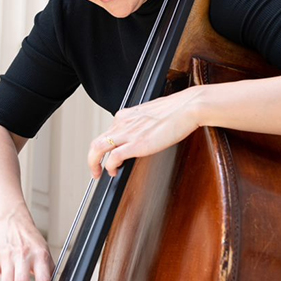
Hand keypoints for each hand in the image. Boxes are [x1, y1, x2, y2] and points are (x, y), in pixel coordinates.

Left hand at [87, 86, 204, 177]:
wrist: (188, 107)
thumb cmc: (177, 111)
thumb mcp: (151, 115)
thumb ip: (141, 125)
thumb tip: (143, 136)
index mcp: (126, 116)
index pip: (107, 133)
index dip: (104, 148)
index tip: (105, 157)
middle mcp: (122, 123)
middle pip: (97, 141)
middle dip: (92, 158)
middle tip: (95, 169)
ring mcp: (128, 133)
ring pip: (98, 148)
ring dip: (94, 163)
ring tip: (98, 173)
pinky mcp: (136, 143)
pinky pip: (113, 156)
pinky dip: (110, 166)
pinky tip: (114, 172)